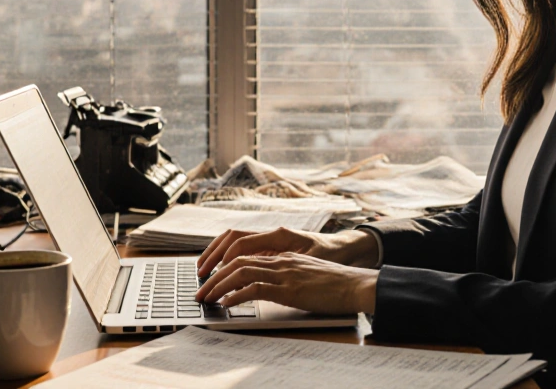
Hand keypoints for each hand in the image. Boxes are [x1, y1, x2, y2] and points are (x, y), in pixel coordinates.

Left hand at [194, 252, 377, 314]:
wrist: (356, 285)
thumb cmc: (335, 283)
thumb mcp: (306, 274)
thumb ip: (286, 275)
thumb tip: (265, 286)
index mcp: (284, 254)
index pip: (244, 252)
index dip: (222, 263)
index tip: (209, 276)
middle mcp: (281, 259)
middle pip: (236, 260)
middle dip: (212, 275)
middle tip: (199, 291)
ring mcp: (285, 272)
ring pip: (241, 271)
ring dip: (218, 285)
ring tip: (206, 298)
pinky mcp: (290, 288)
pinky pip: (255, 288)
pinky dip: (236, 295)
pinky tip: (226, 304)